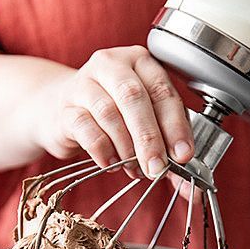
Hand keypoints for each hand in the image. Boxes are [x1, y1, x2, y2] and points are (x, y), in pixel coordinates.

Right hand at [35, 46, 193, 178]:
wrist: (61, 108)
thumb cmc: (117, 112)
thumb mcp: (147, 120)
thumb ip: (169, 146)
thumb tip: (187, 186)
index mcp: (141, 62)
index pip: (162, 91)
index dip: (175, 125)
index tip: (183, 154)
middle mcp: (111, 65)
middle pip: (133, 98)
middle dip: (149, 138)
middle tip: (157, 168)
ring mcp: (83, 83)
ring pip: (109, 113)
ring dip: (127, 148)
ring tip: (136, 169)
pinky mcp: (64, 106)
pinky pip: (86, 129)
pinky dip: (103, 151)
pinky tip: (113, 164)